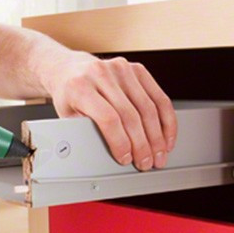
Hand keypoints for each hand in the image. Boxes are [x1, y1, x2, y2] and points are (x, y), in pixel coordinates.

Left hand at [46, 54, 177, 169]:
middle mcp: (102, 74)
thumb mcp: (67, 115)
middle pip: (130, 115)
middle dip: (142, 145)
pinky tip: (166, 137)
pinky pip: (159, 97)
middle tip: (146, 163)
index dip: (120, 142)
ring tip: (159, 155)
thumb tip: (102, 156)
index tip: (125, 158)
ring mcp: (122, 69)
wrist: (70, 69)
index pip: (108, 118)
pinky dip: (166, 120)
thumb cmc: (70, 95)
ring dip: (157, 136)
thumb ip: (84, 131)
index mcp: (81, 87)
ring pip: (148, 108)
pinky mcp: (137, 69)